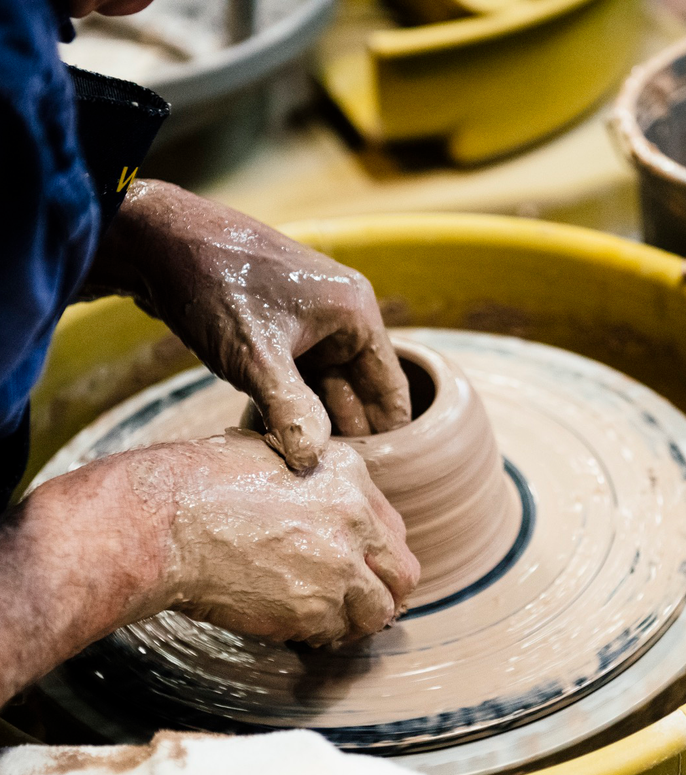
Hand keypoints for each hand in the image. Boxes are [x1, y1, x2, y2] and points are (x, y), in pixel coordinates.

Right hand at [0, 431, 418, 701]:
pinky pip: (338, 633)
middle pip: (403, 574)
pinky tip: (296, 627)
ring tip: (328, 620)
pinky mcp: (317, 607)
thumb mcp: (275, 460)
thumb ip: (318, 488)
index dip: (378, 555)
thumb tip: (330, 519)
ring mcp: (342, 566)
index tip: (363, 569)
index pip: (393, 529)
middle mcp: (357, 519)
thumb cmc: (202, 485)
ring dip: (357, 620)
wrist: (167, 521)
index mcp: (350, 475)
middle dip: (385, 592)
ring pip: (380, 612)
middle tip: (360, 604)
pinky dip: (322, 636)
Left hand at [88, 180, 410, 470]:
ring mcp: (308, 324)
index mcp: (356, 316)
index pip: (390, 392)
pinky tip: (264, 438)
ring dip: (308, 426)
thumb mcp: (255, 356)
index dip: (386, 440)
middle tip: (327, 483)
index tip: (374, 481)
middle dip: (341, 437)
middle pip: (357, 395)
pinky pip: (294, 381)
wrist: (153, 238)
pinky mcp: (277, 331)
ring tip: (294, 468)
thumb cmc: (214, 285)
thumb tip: (313, 463)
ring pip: (321, 391)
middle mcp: (341, 319)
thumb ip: (290, 411)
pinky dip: (283, 408)